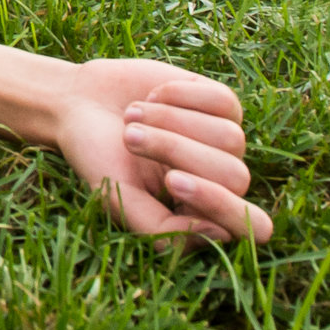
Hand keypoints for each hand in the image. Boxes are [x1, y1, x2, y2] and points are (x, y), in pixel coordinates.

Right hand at [52, 59, 271, 244]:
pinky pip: (224, 102)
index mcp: (200, 212)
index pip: (251, 227)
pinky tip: (153, 95)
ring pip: (231, 138)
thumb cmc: (98, 157)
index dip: (220, 205)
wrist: (78, 103)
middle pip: (234, 176)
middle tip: (130, 139)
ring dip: (171, 121)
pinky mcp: (220, 102)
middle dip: (176, 151)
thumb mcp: (120, 200)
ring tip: (133, 115)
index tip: (171, 181)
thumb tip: (222, 233)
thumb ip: (164, 231)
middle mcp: (220, 179)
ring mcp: (223, 140)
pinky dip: (181, 96)